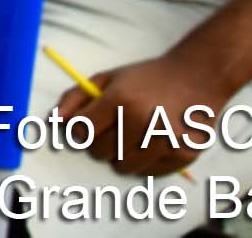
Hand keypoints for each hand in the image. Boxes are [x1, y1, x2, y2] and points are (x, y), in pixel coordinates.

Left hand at [56, 50, 229, 176]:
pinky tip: (153, 142)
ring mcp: (166, 141)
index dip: (79, 129)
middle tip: (114, 127)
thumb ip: (76, 99)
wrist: (197, 77)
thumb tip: (54, 121)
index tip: (87, 124)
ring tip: (134, 134)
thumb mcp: (107, 78)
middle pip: (100, 152)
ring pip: (123, 167)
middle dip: (100, 142)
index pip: (81, 132)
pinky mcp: (184, 155)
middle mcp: (144, 122)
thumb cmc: (146, 78)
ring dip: (121, 155)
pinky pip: (148, 173)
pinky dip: (144, 162)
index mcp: (121, 100)